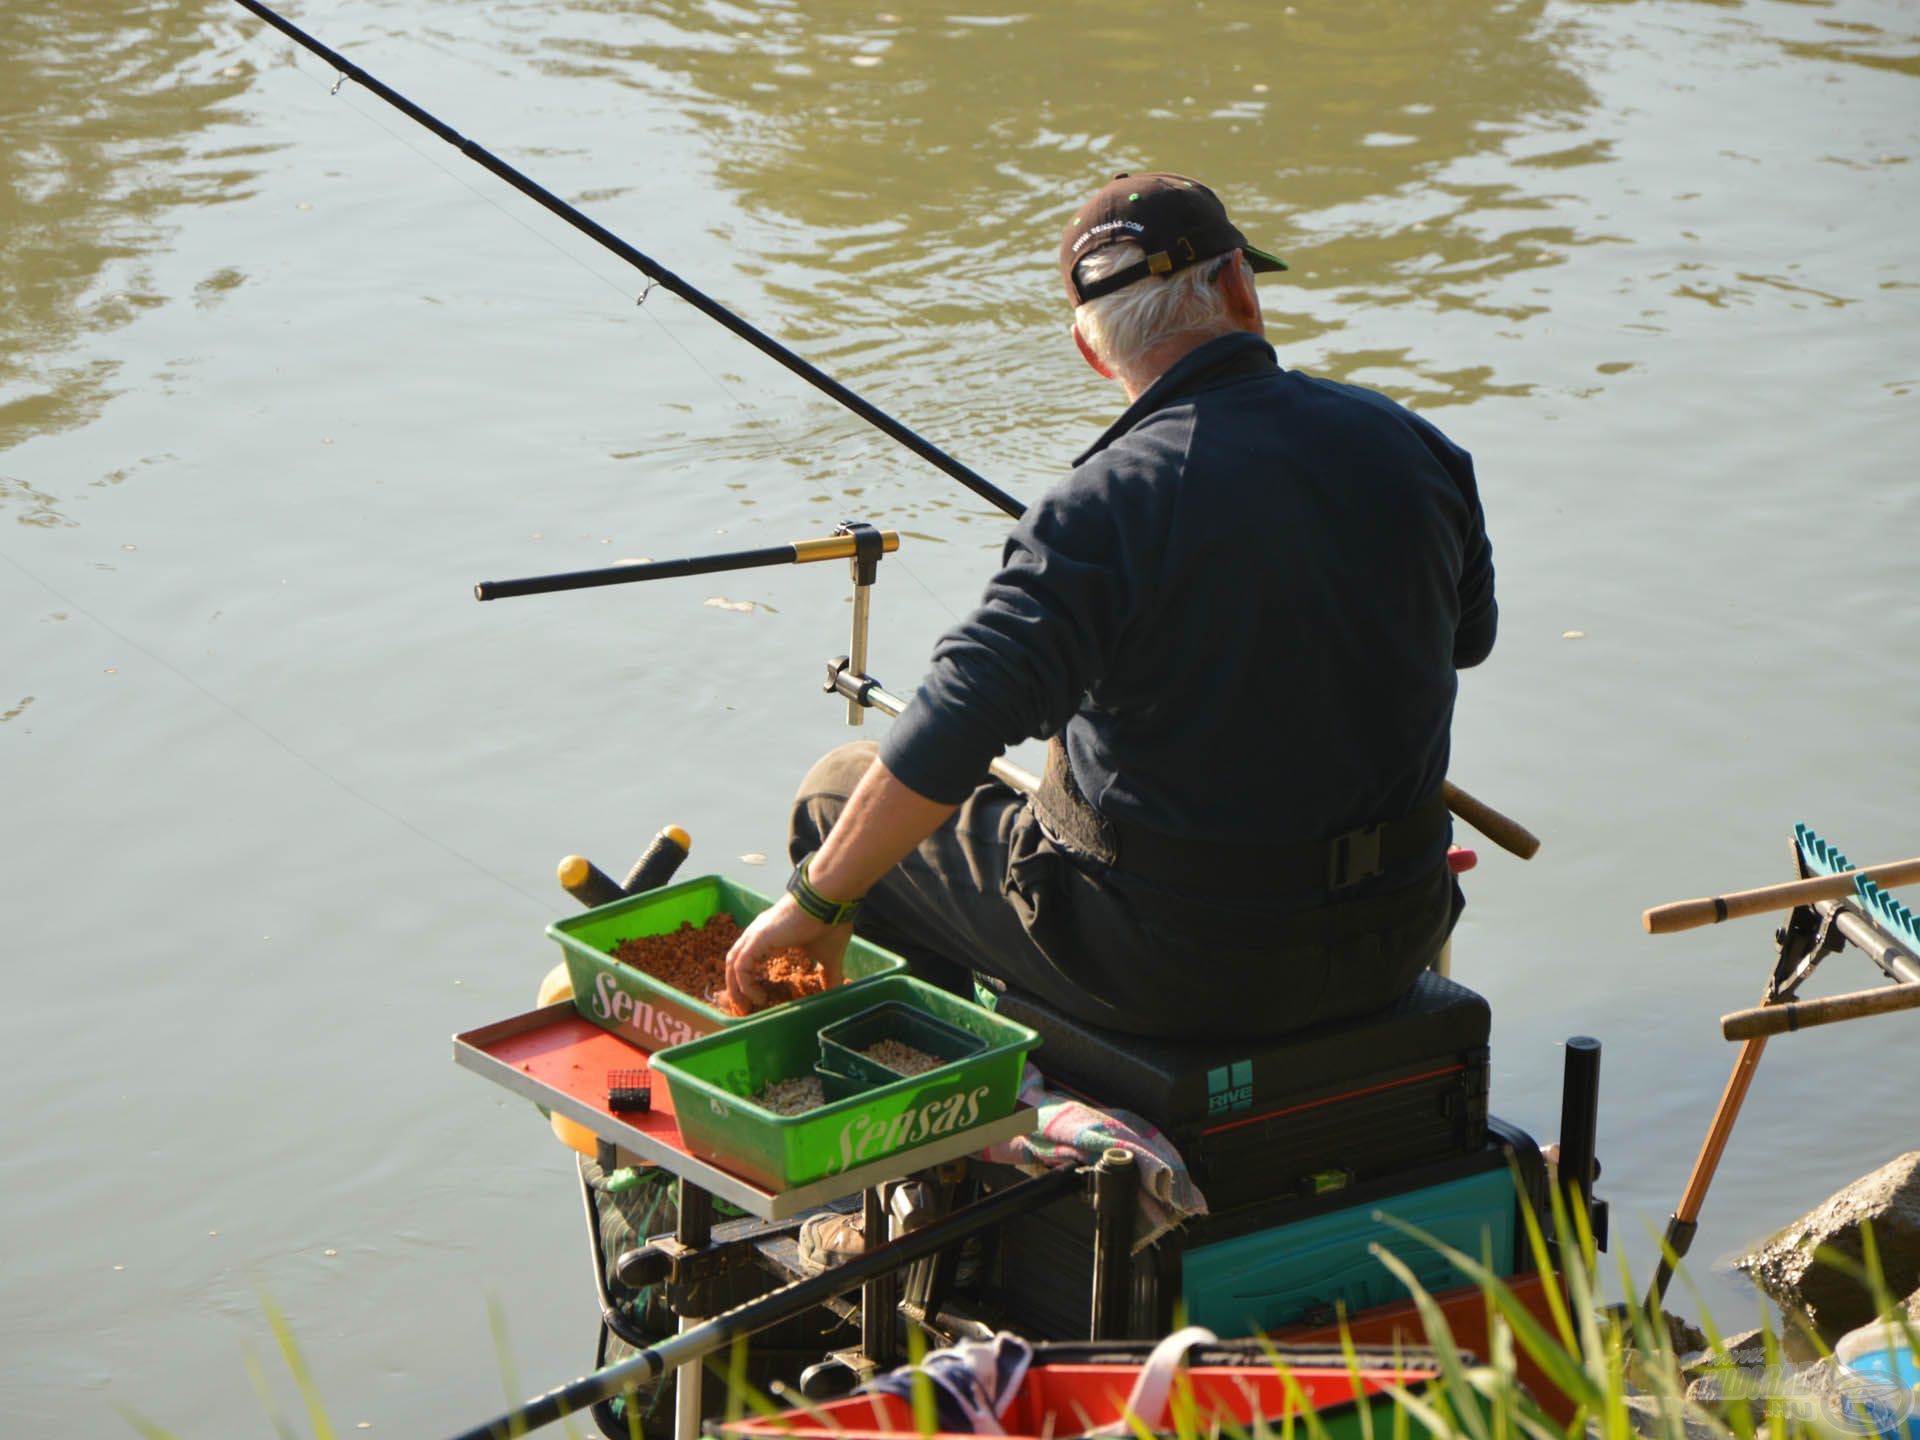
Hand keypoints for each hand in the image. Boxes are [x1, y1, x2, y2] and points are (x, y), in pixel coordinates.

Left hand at [724, 894, 850, 1013]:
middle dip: (736, 985)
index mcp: (770, 934)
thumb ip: (829, 974)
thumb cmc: (828, 923)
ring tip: (746, 1006)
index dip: (749, 976)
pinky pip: (741, 967)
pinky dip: (744, 984)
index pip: (749, 956)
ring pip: (733, 964)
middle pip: (735, 961)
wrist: (827, 902)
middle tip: (745, 1006)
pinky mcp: (757, 939)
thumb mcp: (829, 955)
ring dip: (736, 987)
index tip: (759, 995)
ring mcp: (755, 935)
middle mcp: (758, 933)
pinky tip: (758, 996)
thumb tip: (835, 991)